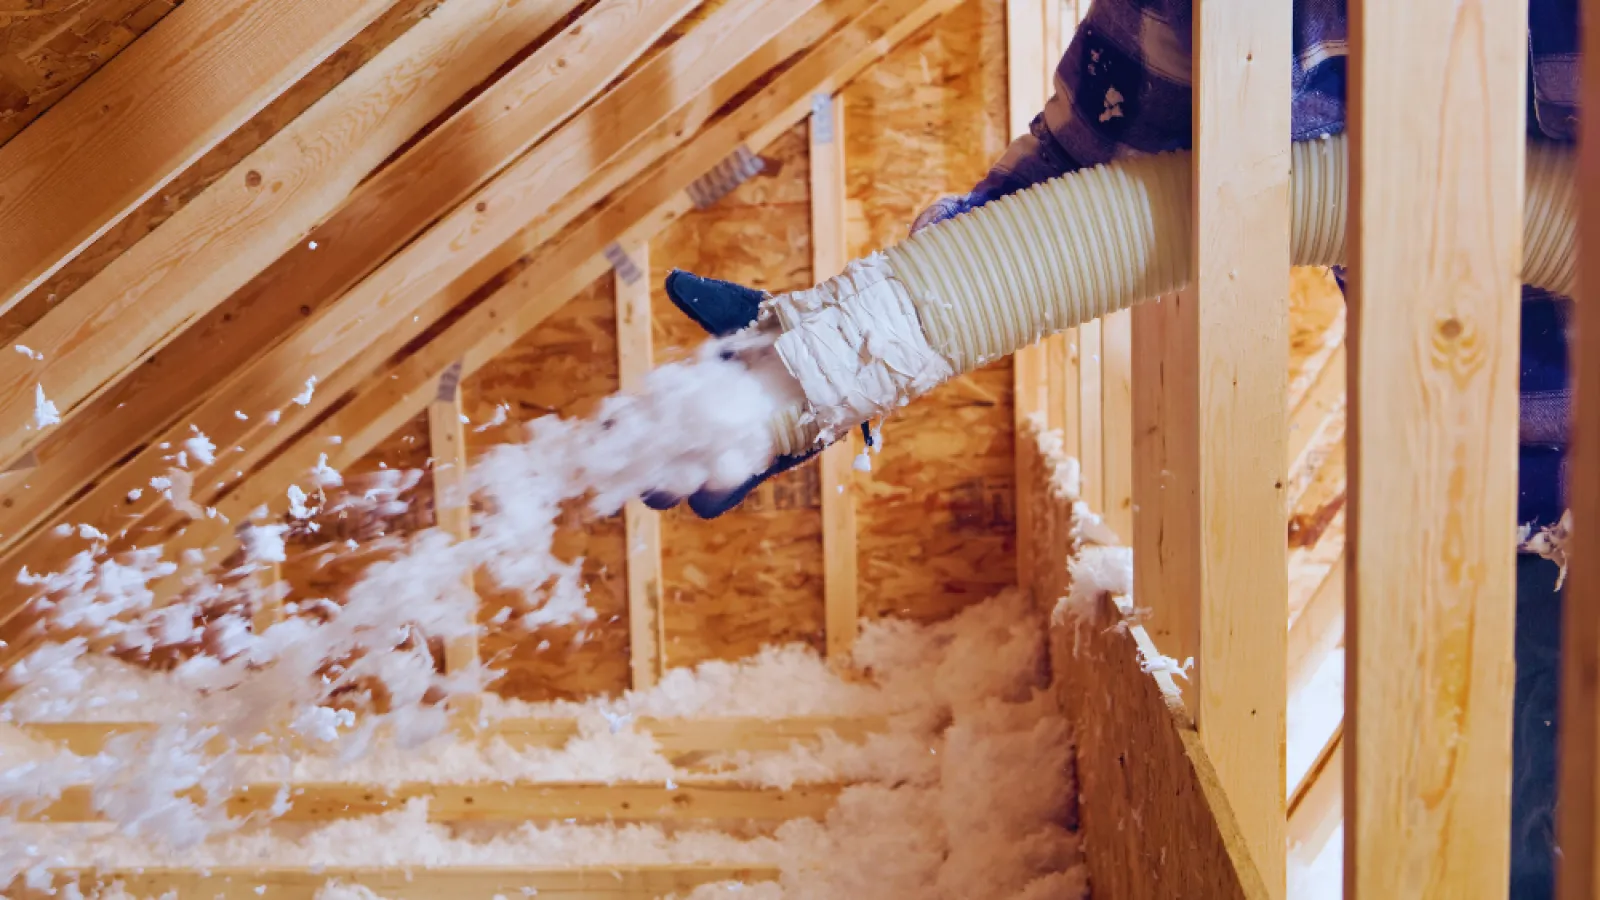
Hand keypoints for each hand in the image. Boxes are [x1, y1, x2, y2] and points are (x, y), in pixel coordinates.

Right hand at [643, 270, 827, 518]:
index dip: (621, 423)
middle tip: (639, 461)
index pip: (641, 417)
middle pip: (654, 466)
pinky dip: (717, 489)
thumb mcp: (741, 312)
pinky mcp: (758, 470)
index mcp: (688, 397)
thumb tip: (675, 282)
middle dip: (641, 469)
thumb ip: (708, 302)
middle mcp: (702, 432)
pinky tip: (715, 473)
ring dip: (673, 487)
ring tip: (675, 474)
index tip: (612, 419)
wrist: (833, 352)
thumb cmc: (785, 331)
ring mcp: (728, 455)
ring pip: (685, 489)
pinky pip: (727, 493)